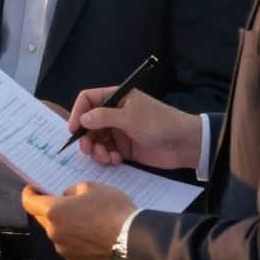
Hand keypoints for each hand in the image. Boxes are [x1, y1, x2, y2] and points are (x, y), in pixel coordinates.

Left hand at [22, 183, 135, 259]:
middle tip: (63, 200)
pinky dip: (72, 237)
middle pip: (42, 218)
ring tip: (82, 217)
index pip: (29, 202)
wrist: (132, 240)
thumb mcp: (91, 187)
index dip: (29, 193)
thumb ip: (71, 191)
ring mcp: (64, 249)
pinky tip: (89, 232)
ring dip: (62, 223)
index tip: (33, 188)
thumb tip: (66, 199)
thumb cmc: (112, 209)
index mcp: (54, 212)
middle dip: (48, 208)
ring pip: (56, 232)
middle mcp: (54, 232)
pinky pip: (67, 244)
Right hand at [67, 86, 200, 169]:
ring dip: (97, 150)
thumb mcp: (131, 118)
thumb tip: (82, 118)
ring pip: (97, 139)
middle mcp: (115, 113)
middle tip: (88, 150)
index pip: (89, 99)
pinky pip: (108, 151)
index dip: (78, 112)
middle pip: (89, 123)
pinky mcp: (125, 148)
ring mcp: (120, 131)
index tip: (74, 129)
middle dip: (87, 137)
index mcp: (117, 98)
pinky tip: (116, 160)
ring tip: (106, 158)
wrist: (185, 145)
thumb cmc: (160, 124)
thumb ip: (104, 117)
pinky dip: (108, 157)